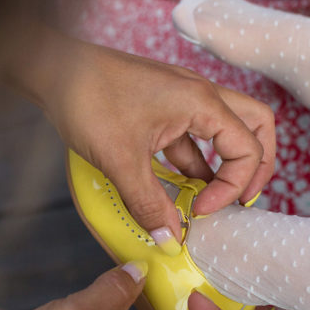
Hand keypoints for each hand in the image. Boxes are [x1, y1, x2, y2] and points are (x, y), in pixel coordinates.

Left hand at [0, 24, 274, 244]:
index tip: (200, 210)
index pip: (247, 149)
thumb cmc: (89, 100)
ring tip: (205, 201)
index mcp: (202, 103)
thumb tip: (171, 239)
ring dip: (221, 167)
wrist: (53, 70)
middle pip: (256, 127)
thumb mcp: (121, 161)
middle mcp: (202, 96)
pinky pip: (194, 136)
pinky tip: (178, 188)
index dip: (232, 187)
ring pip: (226, 132)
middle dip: (255, 166)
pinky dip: (193, 163)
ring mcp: (184, 99)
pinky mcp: (165, 107)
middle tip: (241, 198)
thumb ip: (149, 204)